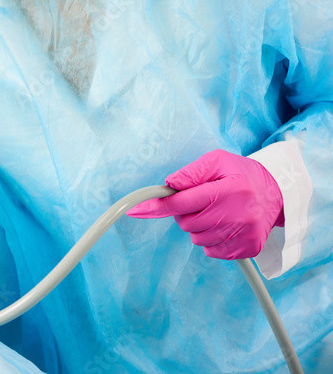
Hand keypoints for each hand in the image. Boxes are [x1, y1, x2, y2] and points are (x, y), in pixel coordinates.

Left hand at [128, 149, 284, 258]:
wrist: (277, 194)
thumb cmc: (242, 174)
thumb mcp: (217, 162)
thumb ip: (191, 173)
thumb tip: (168, 185)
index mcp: (229, 190)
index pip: (183, 201)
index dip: (157, 206)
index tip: (136, 210)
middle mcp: (239, 215)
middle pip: (187, 223)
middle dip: (186, 212)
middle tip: (202, 200)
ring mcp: (244, 235)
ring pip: (197, 238)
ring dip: (199, 226)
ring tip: (217, 211)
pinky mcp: (248, 249)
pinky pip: (212, 250)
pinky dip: (211, 239)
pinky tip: (224, 225)